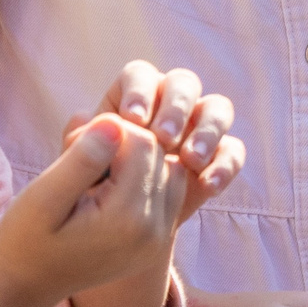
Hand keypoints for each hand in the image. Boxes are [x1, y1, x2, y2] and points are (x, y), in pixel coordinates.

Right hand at [0, 107, 184, 306]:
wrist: (29, 284)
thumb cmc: (27, 238)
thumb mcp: (42, 198)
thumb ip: (81, 159)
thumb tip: (115, 123)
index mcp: (128, 220)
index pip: (142, 142)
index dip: (110, 131)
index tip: (76, 149)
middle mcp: (155, 232)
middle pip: (160, 155)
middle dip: (125, 146)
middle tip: (83, 162)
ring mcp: (161, 240)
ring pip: (171, 169)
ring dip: (140, 162)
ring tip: (100, 176)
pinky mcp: (160, 242)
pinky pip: (172, 191)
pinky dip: (149, 179)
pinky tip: (114, 188)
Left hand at [68, 62, 241, 193]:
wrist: (112, 231)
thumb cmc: (87, 193)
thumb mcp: (74, 171)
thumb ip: (79, 146)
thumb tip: (89, 122)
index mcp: (131, 97)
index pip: (140, 75)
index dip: (140, 92)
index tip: (134, 120)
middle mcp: (168, 105)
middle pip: (183, 83)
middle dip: (176, 107)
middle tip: (164, 137)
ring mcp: (196, 129)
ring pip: (217, 108)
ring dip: (207, 130)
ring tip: (190, 160)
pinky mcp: (216, 158)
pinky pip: (232, 150)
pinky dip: (224, 164)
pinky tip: (208, 186)